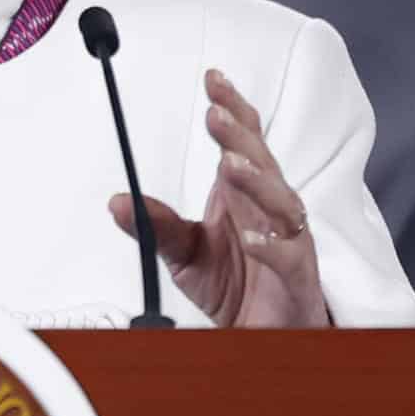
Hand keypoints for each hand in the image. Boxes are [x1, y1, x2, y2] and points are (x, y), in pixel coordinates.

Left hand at [108, 69, 329, 327]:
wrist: (264, 336)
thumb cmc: (235, 286)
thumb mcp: (185, 252)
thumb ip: (156, 226)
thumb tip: (117, 202)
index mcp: (244, 196)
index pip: (243, 142)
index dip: (232, 109)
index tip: (212, 79)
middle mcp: (270, 211)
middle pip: (262, 162)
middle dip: (240, 135)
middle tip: (214, 113)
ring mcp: (289, 243)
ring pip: (283, 202)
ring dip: (257, 180)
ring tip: (230, 164)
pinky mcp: (298, 279)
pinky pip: (290, 256)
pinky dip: (272, 244)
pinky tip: (250, 234)